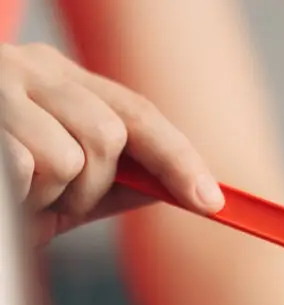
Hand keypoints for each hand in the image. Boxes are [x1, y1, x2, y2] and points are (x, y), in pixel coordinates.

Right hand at [0, 43, 223, 243]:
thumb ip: (112, 181)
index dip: (179, 159)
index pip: (139, 115)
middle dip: (90, 188)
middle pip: (108, 137)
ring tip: (19, 198)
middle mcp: (31, 70)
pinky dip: (21, 200)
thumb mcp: (59, 181)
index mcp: (62, 80)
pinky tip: (7, 197)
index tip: (212, 203)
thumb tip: (177, 190)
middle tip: (52, 202)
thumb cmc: (7, 185)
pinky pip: (25, 168)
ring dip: (49, 197)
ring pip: (66, 157)